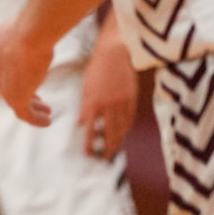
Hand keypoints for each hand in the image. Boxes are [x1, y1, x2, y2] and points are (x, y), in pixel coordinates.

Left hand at [0, 16, 53, 125]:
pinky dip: (34, 118)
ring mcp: (2, 81)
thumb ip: (33, 30)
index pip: (4, 61)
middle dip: (23, 89)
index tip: (32, 74)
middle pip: (6, 81)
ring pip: (14, 98)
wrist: (29, 33)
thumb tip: (46, 26)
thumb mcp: (30, 25)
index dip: (17, 69)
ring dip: (31, 106)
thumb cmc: (35, 24)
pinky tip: (46, 121)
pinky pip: (23, 112)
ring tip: (45, 111)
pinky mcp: (13, 96)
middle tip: (38, 98)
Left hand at [79, 24, 138, 158]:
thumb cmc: (96, 69)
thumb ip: (84, 107)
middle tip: (105, 160)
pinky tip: (123, 134)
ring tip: (114, 150)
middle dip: (106, 149)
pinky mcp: (132, 99)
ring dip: (117, 142)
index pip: (90, 130)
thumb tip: (80, 125)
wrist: (114, 54)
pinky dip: (126, 129)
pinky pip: (130, 119)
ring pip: (121, 129)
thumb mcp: (85, 87)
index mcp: (93, 102)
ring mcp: (122, 103)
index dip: (89, 144)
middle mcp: (108, 105)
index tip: (88, 155)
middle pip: (109, 134)